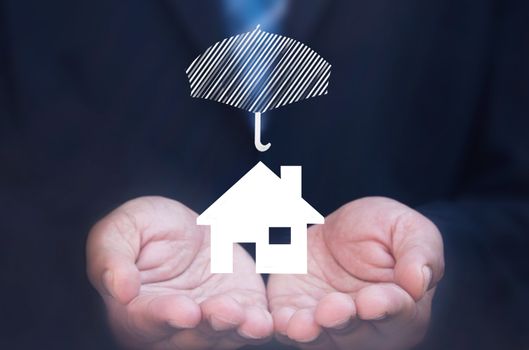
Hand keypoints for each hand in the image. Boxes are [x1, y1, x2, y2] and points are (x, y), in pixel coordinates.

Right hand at [87, 196, 272, 348]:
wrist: (184, 228)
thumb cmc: (143, 229)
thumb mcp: (119, 231)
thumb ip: (112, 258)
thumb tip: (120, 289)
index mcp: (135, 311)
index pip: (147, 319)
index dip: (165, 315)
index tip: (185, 310)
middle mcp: (172, 327)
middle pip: (190, 337)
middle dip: (210, 326)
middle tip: (225, 311)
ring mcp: (208, 322)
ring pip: (222, 337)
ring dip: (238, 330)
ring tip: (250, 319)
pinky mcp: (239, 311)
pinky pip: (248, 325)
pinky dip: (257, 325)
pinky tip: (265, 320)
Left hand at [267, 197, 443, 349]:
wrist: (342, 228)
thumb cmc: (384, 229)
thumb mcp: (408, 229)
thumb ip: (419, 253)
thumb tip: (419, 282)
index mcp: (402, 307)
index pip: (397, 313)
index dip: (385, 307)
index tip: (372, 301)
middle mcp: (367, 325)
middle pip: (356, 333)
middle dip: (343, 322)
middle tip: (332, 309)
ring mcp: (329, 323)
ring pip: (321, 338)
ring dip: (311, 332)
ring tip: (303, 324)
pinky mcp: (297, 312)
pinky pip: (289, 326)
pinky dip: (284, 325)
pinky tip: (280, 320)